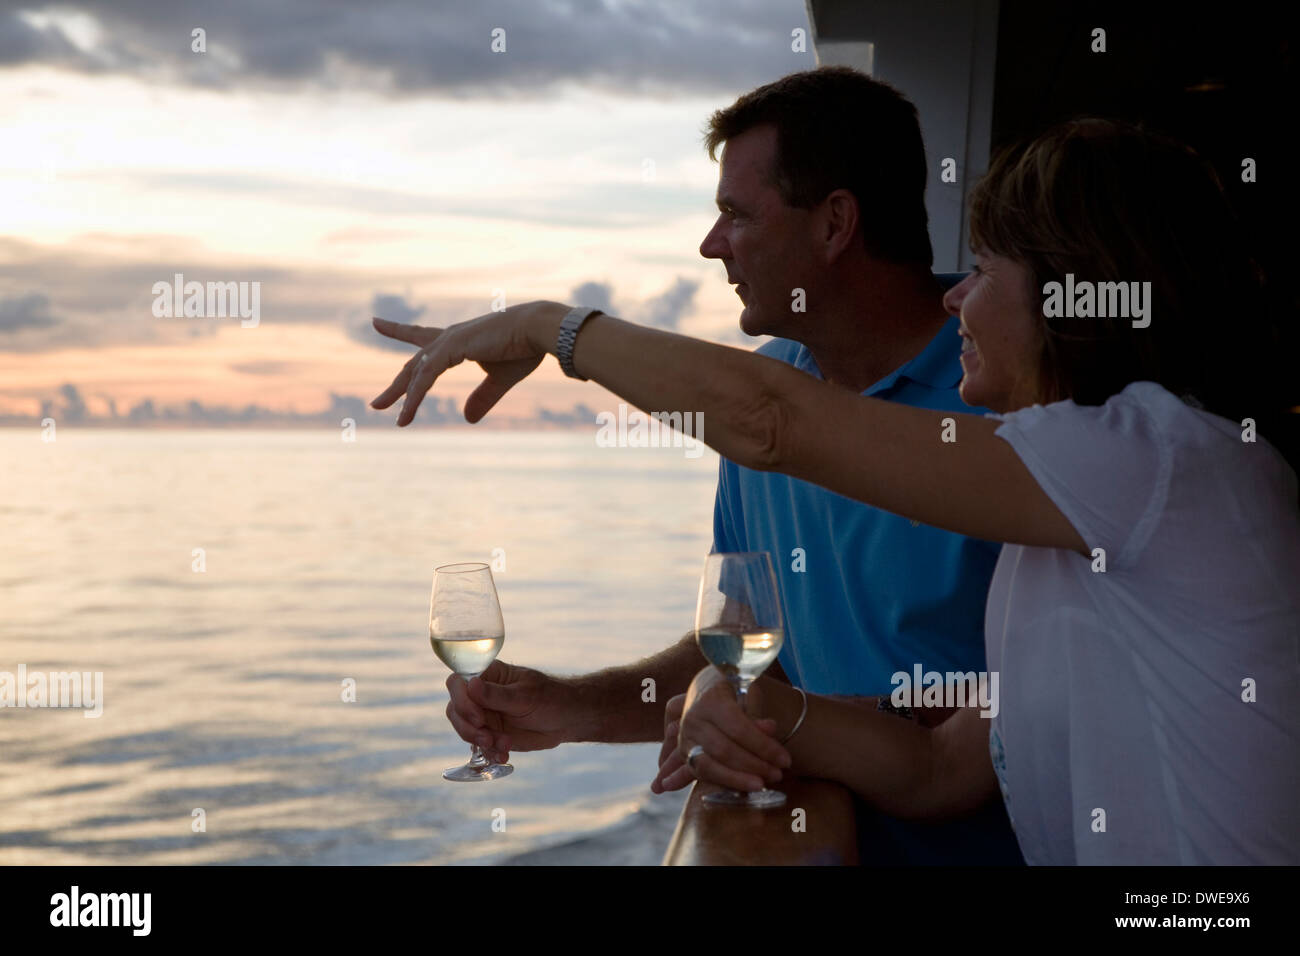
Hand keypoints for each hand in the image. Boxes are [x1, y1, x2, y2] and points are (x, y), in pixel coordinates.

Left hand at [369, 300, 565, 425]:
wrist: (538, 330)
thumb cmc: (525, 348)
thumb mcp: (499, 379)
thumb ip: (482, 398)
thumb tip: (466, 419)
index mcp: (458, 341)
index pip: (422, 337)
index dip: (399, 332)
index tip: (376, 323)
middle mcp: (449, 338)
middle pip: (414, 364)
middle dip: (396, 385)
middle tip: (377, 404)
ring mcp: (448, 341)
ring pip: (416, 373)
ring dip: (400, 396)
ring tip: (382, 412)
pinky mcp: (452, 348)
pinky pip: (426, 377)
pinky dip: (415, 396)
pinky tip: (406, 413)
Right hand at [445, 659, 576, 761]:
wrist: (567, 719)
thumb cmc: (551, 698)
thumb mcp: (526, 696)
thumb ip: (497, 694)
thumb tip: (470, 684)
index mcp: (488, 675)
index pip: (458, 683)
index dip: (462, 701)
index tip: (479, 718)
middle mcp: (481, 694)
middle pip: (455, 709)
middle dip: (468, 728)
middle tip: (488, 739)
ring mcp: (484, 715)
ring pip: (465, 729)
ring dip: (480, 742)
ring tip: (504, 746)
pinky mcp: (491, 734)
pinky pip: (479, 746)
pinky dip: (489, 753)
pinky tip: (504, 756)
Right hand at [650, 666, 789, 793]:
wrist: (705, 688)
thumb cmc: (732, 688)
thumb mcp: (746, 691)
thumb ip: (755, 714)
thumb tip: (770, 729)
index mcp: (710, 700)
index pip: (739, 729)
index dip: (763, 746)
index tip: (785, 760)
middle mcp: (693, 719)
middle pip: (725, 750)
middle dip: (754, 765)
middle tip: (777, 774)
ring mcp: (685, 738)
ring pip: (709, 766)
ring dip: (738, 779)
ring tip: (762, 784)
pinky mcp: (685, 753)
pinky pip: (703, 773)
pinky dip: (724, 781)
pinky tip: (744, 788)